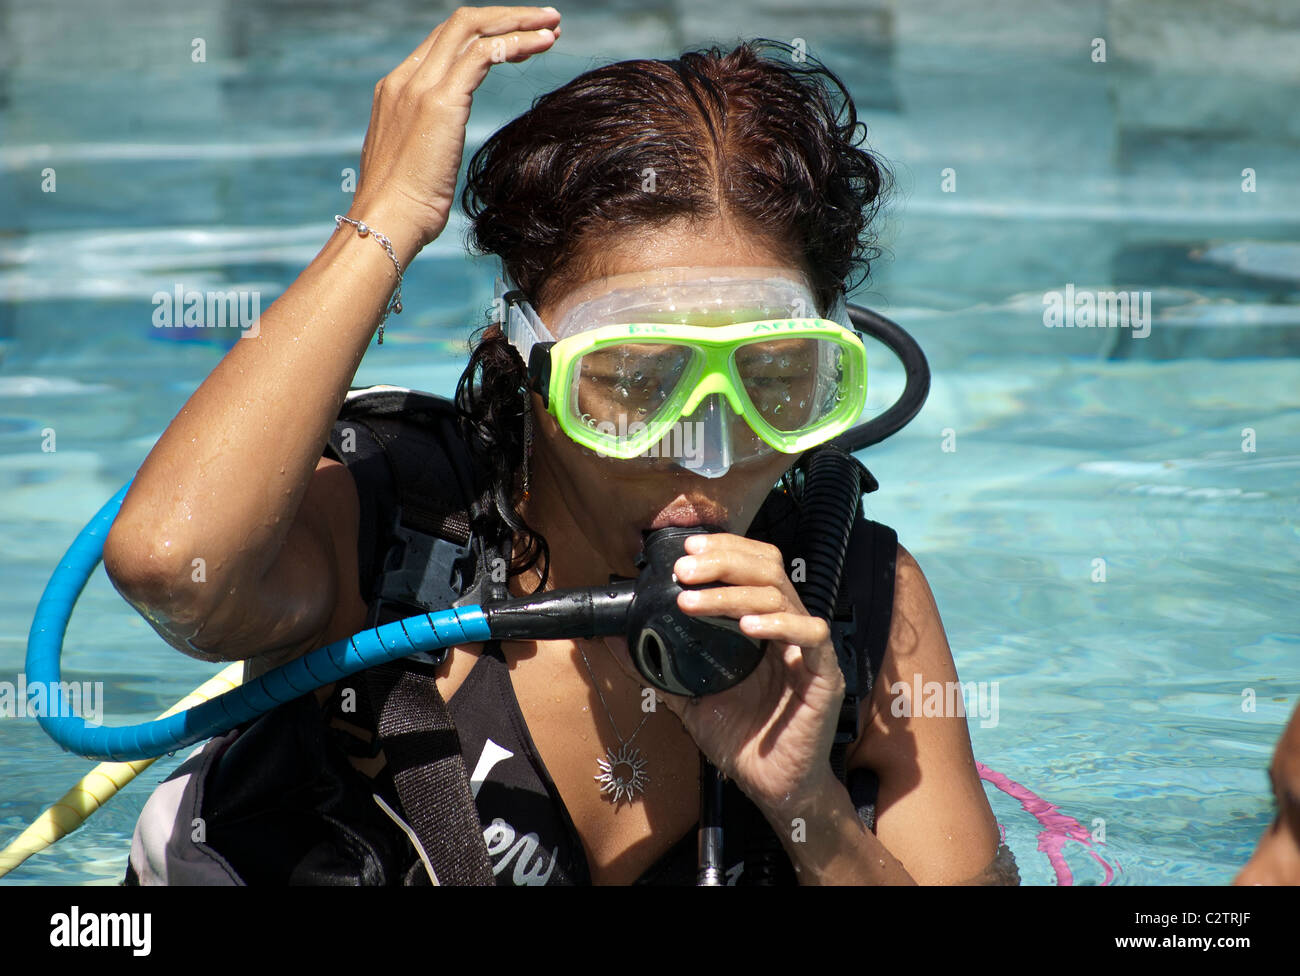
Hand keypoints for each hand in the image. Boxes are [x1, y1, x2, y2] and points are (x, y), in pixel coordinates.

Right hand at [349, 6, 561, 253]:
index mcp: (396, 91)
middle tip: (546, 20)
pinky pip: (484, 54)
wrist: (385, 224)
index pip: (443, 43)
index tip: (522, 40)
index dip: (485, 34)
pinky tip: (542, 46)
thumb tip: (441, 152)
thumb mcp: (416, 166)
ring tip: (553, 27)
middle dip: (506, 16)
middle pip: (459, 24)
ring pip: (472, 29)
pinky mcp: (440, 102)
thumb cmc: (403, 211)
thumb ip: (427, 143)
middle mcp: (404, 80)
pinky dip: (517, 43)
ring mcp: (419, 87)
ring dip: (518, 23)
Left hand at [600, 533, 844, 818]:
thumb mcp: (689, 697)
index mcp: (763, 624)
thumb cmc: (740, 739)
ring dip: (732, 592)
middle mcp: (788, 628)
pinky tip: (747, 627)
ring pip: (780, 595)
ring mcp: (808, 649)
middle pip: (767, 569)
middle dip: (723, 561)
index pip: (753, 565)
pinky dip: (779, 624)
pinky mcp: (824, 674)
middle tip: (683, 570)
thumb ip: (657, 665)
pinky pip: (811, 635)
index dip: (724, 549)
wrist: (773, 787)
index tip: (686, 549)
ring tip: (692, 600)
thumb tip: (613, 638)